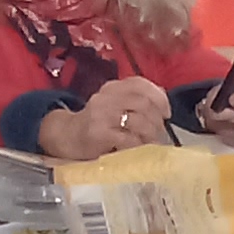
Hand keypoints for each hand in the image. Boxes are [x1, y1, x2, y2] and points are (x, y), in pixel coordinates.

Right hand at [38, 77, 171, 159]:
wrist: (67, 136)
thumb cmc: (97, 123)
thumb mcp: (115, 105)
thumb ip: (135, 101)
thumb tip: (162, 106)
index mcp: (113, 87)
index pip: (141, 83)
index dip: (159, 98)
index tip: (166, 113)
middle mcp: (107, 97)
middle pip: (143, 103)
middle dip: (156, 120)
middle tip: (158, 132)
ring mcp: (102, 114)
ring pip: (138, 120)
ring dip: (150, 134)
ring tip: (150, 142)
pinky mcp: (99, 133)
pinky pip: (128, 139)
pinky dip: (138, 145)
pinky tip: (137, 149)